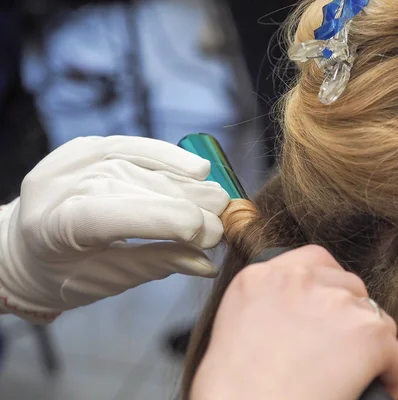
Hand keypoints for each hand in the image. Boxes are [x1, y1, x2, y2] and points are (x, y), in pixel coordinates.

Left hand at [0, 136, 228, 321]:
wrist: (27, 246)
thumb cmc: (65, 273)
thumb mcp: (107, 280)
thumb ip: (156, 265)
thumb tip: (206, 264)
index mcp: (52, 228)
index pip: (110, 214)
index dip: (162, 218)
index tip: (206, 234)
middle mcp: (57, 185)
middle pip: (130, 185)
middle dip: (185, 203)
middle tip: (223, 223)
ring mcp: (69, 160)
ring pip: (138, 165)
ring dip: (185, 183)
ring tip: (218, 200)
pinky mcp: (84, 147)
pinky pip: (133, 145)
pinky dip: (168, 156)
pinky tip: (197, 169)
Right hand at [192, 246, 397, 399]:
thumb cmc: (233, 391)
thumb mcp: (233, 327)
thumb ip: (269, 305)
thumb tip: (301, 318)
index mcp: (262, 277)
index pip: (313, 260)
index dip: (327, 287)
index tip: (327, 310)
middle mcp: (299, 280)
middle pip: (348, 286)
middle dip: (348, 315)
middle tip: (338, 349)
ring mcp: (336, 302)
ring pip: (375, 317)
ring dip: (368, 342)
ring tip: (354, 372)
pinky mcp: (368, 333)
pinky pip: (396, 355)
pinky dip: (390, 374)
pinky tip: (375, 388)